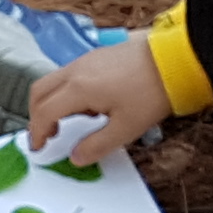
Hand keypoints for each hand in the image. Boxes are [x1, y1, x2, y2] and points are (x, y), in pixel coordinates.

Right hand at [27, 38, 169, 165]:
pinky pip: (68, 74)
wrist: (176, 57)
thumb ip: (97, 145)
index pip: (44, 112)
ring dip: (50, 102)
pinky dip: (64, 92)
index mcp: (78, 89)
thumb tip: (76, 158)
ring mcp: (85, 59)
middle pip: (39, 92)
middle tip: (47, 135)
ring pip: (52, 81)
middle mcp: (75, 71)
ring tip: (68, 122)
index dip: (37, 133)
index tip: (40, 148)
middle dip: (36, 115)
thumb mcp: (127, 128)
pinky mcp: (96, 55)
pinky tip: (87, 104)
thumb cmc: (152, 92)